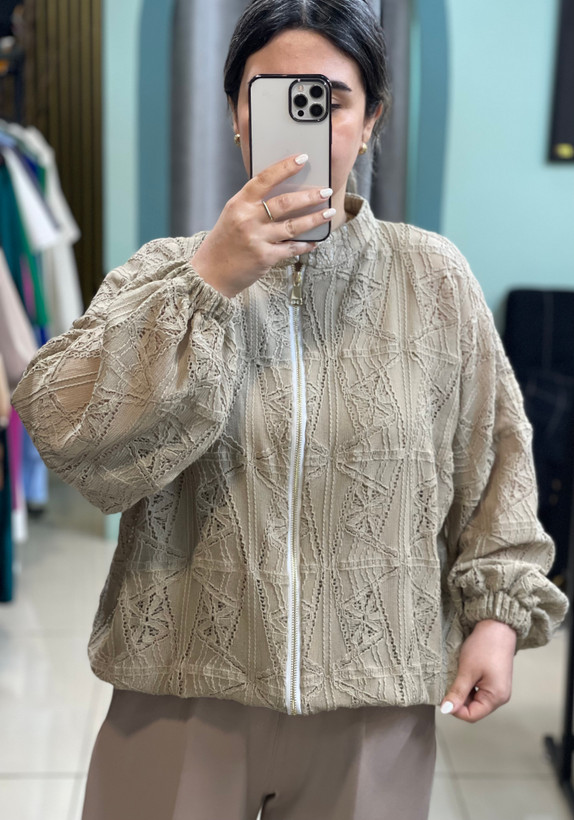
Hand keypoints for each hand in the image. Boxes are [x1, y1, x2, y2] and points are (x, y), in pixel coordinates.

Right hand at [190, 154, 334, 297]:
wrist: (211, 273)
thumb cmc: (225, 242)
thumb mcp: (233, 216)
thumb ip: (253, 204)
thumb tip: (286, 193)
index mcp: (239, 203)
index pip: (264, 179)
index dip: (285, 167)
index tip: (303, 158)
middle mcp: (247, 219)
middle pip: (285, 203)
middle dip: (310, 196)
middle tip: (326, 191)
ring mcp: (256, 239)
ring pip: (293, 226)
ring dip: (315, 219)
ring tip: (329, 212)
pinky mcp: (265, 258)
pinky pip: (292, 248)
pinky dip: (306, 244)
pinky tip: (315, 241)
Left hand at [440, 619, 516, 722]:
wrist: (497, 626)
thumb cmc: (485, 647)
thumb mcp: (467, 670)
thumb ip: (458, 692)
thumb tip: (447, 710)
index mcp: (496, 697)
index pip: (472, 715)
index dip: (455, 710)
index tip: (443, 698)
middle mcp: (500, 696)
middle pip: (474, 708)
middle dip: (458, 700)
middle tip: (448, 685)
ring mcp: (498, 688)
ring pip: (474, 699)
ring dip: (462, 692)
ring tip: (455, 677)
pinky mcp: (494, 680)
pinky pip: (478, 690)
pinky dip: (468, 685)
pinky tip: (462, 674)